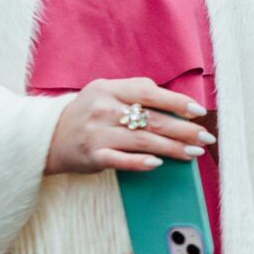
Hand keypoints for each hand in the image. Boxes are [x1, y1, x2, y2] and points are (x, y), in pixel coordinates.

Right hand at [45, 78, 216, 175]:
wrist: (47, 137)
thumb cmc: (87, 114)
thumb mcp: (105, 93)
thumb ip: (135, 94)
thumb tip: (178, 107)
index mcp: (109, 89)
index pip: (148, 92)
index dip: (176, 102)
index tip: (198, 112)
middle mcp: (103, 109)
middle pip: (151, 120)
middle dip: (184, 130)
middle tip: (206, 138)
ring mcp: (97, 134)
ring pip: (143, 141)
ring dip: (172, 148)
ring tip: (193, 153)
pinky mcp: (92, 156)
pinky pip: (121, 160)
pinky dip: (141, 163)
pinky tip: (159, 164)